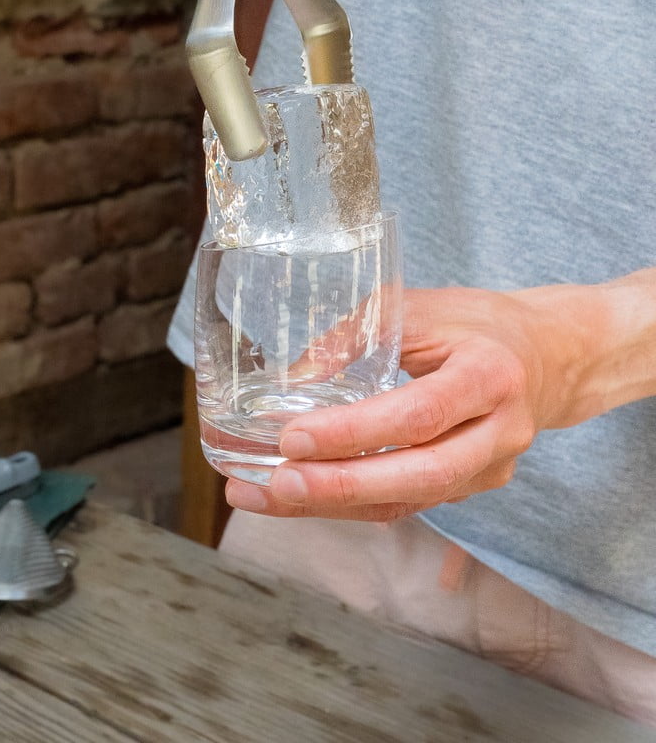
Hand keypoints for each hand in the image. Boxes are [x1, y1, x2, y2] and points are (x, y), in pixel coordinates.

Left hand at [225, 272, 655, 520]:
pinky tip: (300, 496)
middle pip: (419, 475)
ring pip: (409, 501)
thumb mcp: (421, 307)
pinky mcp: (473, 489)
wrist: (548, 356)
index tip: (293, 436)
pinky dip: (351, 503)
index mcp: (491, 375)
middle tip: (275, 484)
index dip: (355, 432)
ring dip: (332, 504)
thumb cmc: (477, 323)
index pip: (419, 415)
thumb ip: (358, 334)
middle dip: (341, 487)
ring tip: (263, 495)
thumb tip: (291, 375)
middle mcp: (500, 432)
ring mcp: (491, 469)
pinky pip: (408, 504)